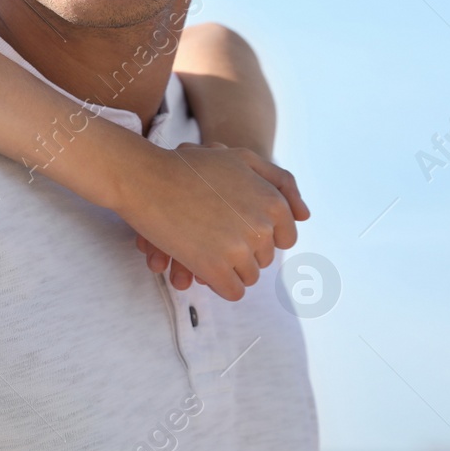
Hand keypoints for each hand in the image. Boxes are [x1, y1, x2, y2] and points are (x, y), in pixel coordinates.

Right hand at [119, 142, 309, 301]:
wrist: (145, 178)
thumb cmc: (190, 167)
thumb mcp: (241, 158)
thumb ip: (279, 182)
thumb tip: (304, 216)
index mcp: (274, 204)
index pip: (283, 238)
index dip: (256, 234)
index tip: (231, 226)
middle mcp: (262, 228)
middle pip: (263, 258)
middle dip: (240, 251)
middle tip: (210, 233)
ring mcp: (239, 250)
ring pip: (247, 277)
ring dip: (227, 268)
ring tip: (201, 249)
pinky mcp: (214, 268)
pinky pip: (231, 291)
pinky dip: (217, 284)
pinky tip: (199, 268)